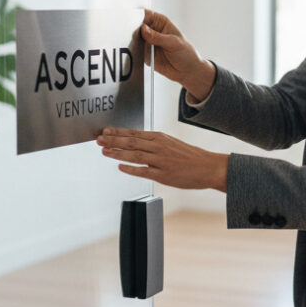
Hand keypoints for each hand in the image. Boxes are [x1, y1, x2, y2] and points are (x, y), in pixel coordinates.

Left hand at [97, 128, 227, 190]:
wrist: (208, 167)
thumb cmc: (189, 156)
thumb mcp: (170, 143)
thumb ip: (153, 143)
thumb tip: (135, 142)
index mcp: (159, 137)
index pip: (134, 133)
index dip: (117, 132)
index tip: (104, 131)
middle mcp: (159, 147)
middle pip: (131, 142)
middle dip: (113, 140)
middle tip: (98, 140)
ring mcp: (161, 161)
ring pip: (135, 155)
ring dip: (118, 153)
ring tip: (105, 152)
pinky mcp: (164, 175)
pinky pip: (144, 171)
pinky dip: (131, 169)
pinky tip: (120, 167)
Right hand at [140, 9, 215, 100]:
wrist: (186, 71)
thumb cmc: (186, 53)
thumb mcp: (174, 43)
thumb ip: (158, 37)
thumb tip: (144, 30)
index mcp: (161, 22)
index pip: (146, 15)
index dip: (139, 17)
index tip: (135, 23)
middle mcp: (152, 31)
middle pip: (137, 26)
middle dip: (133, 30)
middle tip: (135, 36)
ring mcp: (147, 43)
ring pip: (134, 39)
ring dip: (133, 42)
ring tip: (138, 46)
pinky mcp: (144, 54)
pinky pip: (135, 52)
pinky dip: (134, 53)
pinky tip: (138, 54)